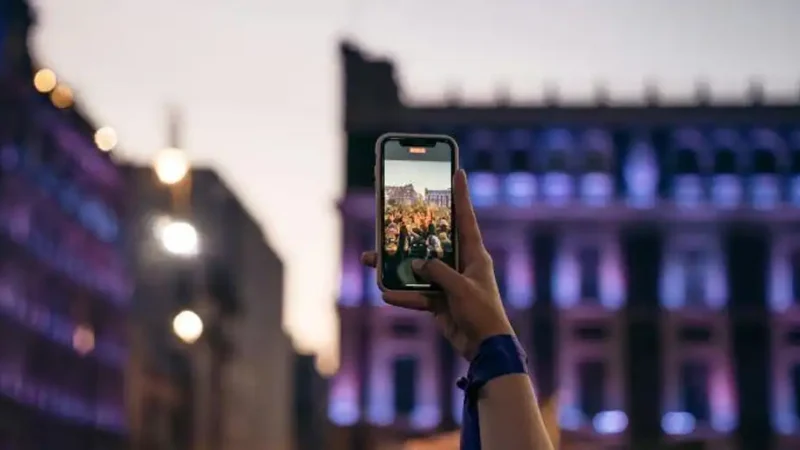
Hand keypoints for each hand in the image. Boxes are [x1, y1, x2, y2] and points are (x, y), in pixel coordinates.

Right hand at [362, 169, 513, 359]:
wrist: (485, 347)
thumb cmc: (482, 313)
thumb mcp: (460, 288)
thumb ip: (438, 272)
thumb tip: (417, 264)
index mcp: (474, 254)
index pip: (466, 218)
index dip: (461, 195)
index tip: (457, 171)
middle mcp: (461, 264)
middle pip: (433, 240)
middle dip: (412, 229)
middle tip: (393, 212)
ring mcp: (449, 283)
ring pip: (418, 268)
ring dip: (397, 267)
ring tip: (371, 259)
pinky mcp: (440, 301)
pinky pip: (417, 294)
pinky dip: (403, 295)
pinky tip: (385, 293)